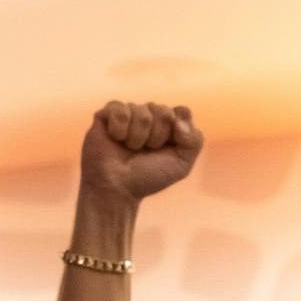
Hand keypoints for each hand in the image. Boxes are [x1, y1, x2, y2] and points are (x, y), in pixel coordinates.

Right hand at [79, 101, 203, 204]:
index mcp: (169, 125)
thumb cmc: (147, 178)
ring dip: (137, 138)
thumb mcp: (181, 165)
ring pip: (143, 113)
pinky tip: (115, 139)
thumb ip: (194, 140)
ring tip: (129, 149)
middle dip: (157, 138)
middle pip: (164, 112)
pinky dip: (120, 130)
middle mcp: (150, 115)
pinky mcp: (107, 114)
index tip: (168, 148)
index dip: (177, 130)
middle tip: (145, 152)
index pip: (183, 112)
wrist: (117, 190)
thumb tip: (179, 119)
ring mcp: (129, 113)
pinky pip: (120, 110)